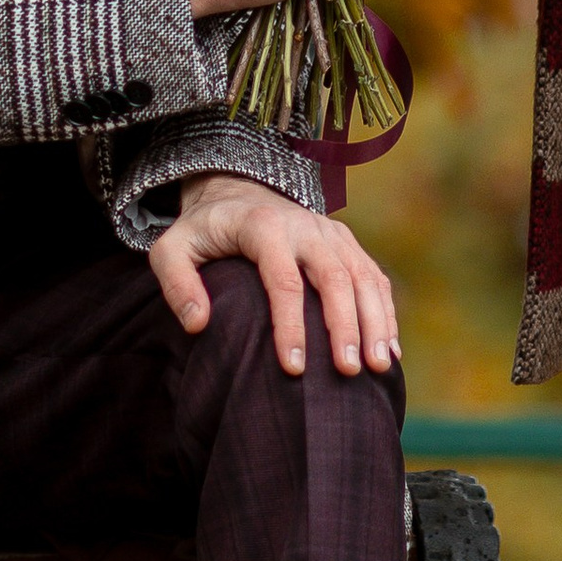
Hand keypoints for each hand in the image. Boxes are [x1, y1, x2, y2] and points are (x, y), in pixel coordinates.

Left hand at [149, 172, 400, 376]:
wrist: (236, 189)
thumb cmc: (203, 230)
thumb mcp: (172, 247)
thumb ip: (177, 283)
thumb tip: (199, 325)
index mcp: (262, 226)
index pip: (283, 281)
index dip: (290, 326)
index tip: (293, 369)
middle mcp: (304, 226)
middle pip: (333, 277)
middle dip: (344, 327)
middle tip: (348, 372)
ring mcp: (330, 232)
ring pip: (361, 276)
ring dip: (374, 322)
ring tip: (378, 366)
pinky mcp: (345, 241)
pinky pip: (373, 276)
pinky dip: (385, 312)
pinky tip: (389, 349)